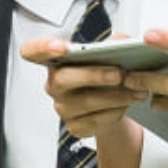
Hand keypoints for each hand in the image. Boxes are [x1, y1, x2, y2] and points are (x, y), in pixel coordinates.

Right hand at [26, 35, 147, 143]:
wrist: (114, 102)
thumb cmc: (106, 73)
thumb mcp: (111, 52)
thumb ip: (115, 42)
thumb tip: (121, 43)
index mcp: (57, 60)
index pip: (33, 51)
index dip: (41, 48)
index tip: (60, 47)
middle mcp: (55, 84)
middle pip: (63, 78)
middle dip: (93, 75)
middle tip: (118, 74)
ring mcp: (63, 107)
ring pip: (84, 102)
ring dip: (114, 96)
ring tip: (134, 90)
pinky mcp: (75, 126)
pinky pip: (94, 120)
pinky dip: (115, 112)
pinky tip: (126, 104)